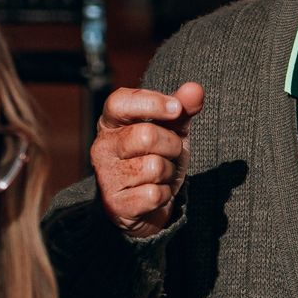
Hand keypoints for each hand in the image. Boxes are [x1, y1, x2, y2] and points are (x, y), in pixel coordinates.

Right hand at [91, 82, 203, 238]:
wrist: (144, 207)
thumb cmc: (156, 159)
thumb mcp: (171, 131)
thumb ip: (181, 109)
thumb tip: (195, 89)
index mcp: (111, 123)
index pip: (120, 102)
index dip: (150, 102)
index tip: (176, 109)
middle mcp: (102, 147)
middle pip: (146, 135)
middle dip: (172, 145)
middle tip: (171, 153)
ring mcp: (106, 177)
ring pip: (154, 167)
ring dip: (169, 173)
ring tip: (161, 176)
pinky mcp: (116, 204)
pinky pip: (153, 195)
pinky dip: (164, 195)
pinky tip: (155, 195)